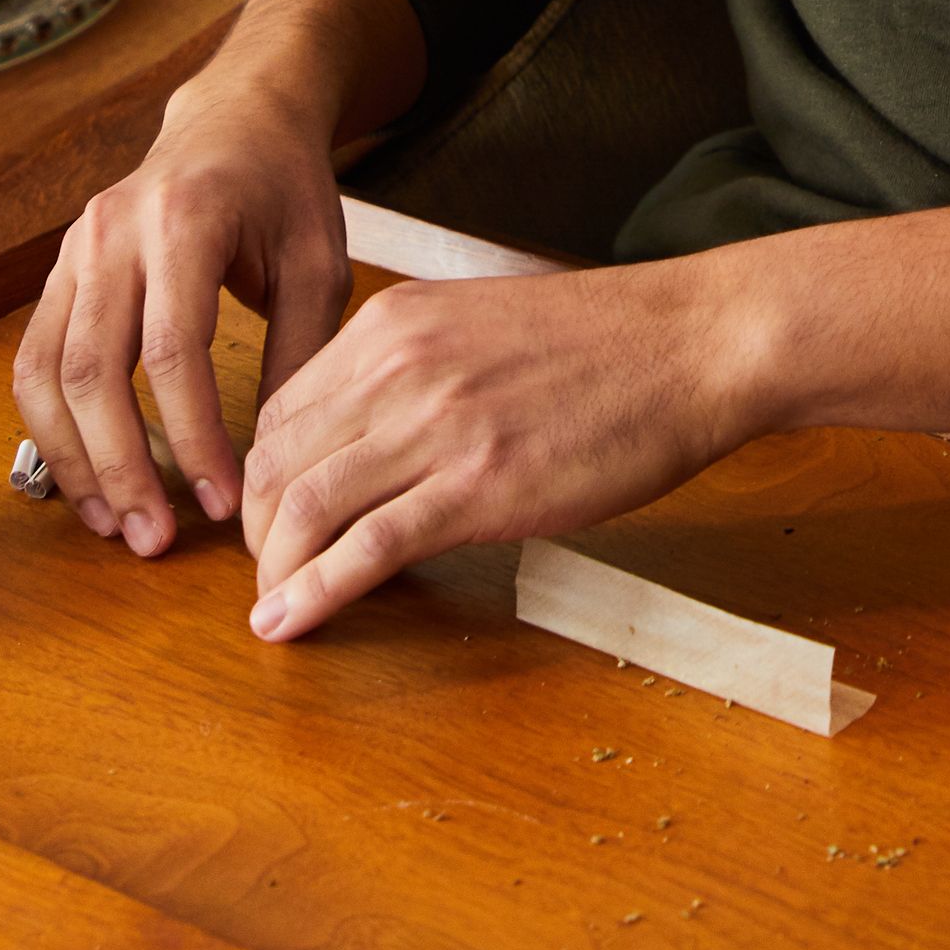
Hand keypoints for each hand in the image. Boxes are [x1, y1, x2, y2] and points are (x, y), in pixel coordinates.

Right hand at [13, 0, 422, 555]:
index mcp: (185, 220)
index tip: (225, 501)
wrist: (236, 118)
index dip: (193, 435)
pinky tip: (89, 481)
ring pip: (46, 372)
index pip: (173, 348)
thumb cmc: (285, 191)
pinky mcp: (59, 272)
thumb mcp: (319, 263)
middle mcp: (113, 232)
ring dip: (74, 459)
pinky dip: (53, 430)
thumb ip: (301, 354)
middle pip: (93, 369)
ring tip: (117, 525)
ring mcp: (74, 249)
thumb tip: (281, 462)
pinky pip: (36, 361)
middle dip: (122, 464)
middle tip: (156, 539)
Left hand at [239, 253, 752, 640]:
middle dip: (256, 533)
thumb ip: (415, 371)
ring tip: (273, 608)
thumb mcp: (480, 327)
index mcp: (391, 326)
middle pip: (273, 463)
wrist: (693, 345)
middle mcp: (395, 369)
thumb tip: (371, 435)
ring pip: (303, 508)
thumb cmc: (608, 343)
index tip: (267, 519)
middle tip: (267, 574)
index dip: (259, 478)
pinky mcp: (478, 487)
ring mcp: (435, 427)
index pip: (279, 410)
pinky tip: (289, 623)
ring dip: (274, 572)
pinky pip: (365, 550)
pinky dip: (313, 595)